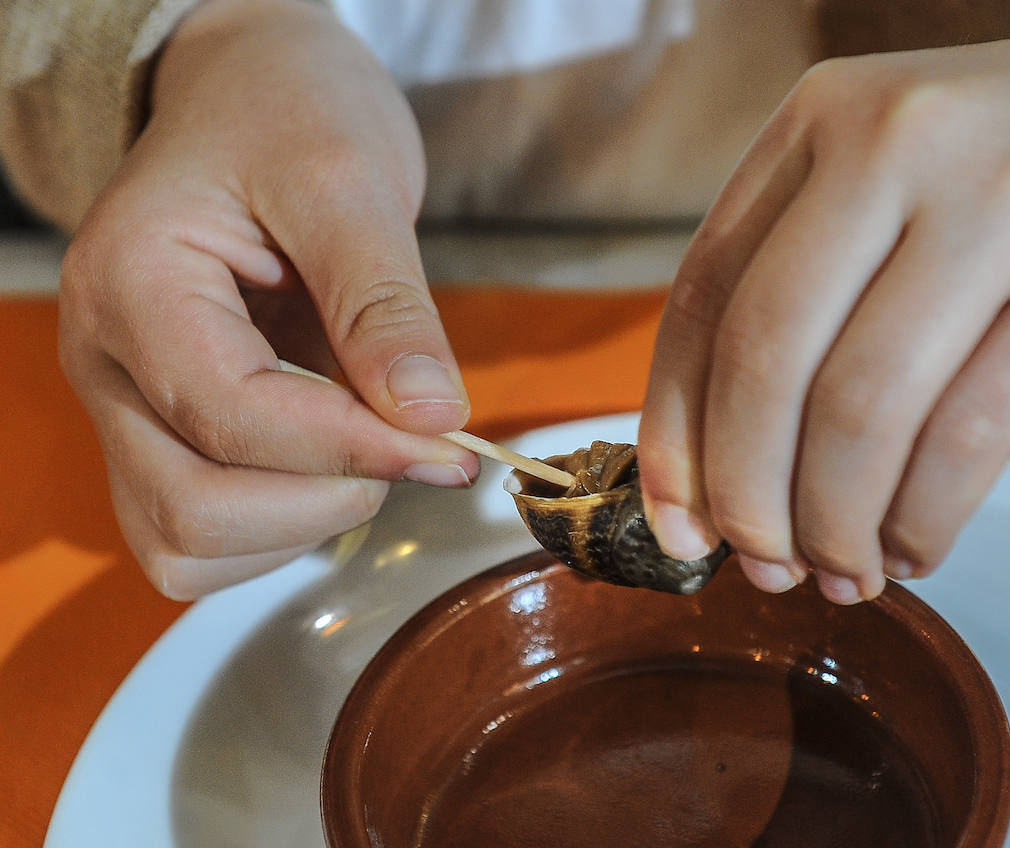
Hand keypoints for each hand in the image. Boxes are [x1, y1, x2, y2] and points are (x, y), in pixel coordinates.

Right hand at [58, 0, 477, 598]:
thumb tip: (430, 419)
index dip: (350, 450)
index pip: (230, 417)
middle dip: (324, 501)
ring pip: (185, 543)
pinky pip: (199, 532)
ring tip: (371, 443)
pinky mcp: (161, 431)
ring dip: (300, 524)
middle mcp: (106, 360)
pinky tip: (336, 460)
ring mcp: (127, 403)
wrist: (251, 96)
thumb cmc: (290, 115)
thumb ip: (386, 304)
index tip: (448, 443)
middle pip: (191, 511)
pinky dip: (281, 524)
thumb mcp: (350, 182)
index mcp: (133, 284)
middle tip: (413, 447)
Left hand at [639, 0, 1009, 602]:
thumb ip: (803, 293)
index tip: (675, 525)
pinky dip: (921, 519)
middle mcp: (899, 143)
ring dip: (835, 525)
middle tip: (763, 566)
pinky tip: (913, 545)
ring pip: (864, 411)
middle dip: (749, 497)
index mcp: (824, 121)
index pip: (707, 298)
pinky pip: (968, 438)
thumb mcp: (892, 181)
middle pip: (769, 364)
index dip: (675, 434)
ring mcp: (1003, 204)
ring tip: (844, 569)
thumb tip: (719, 482)